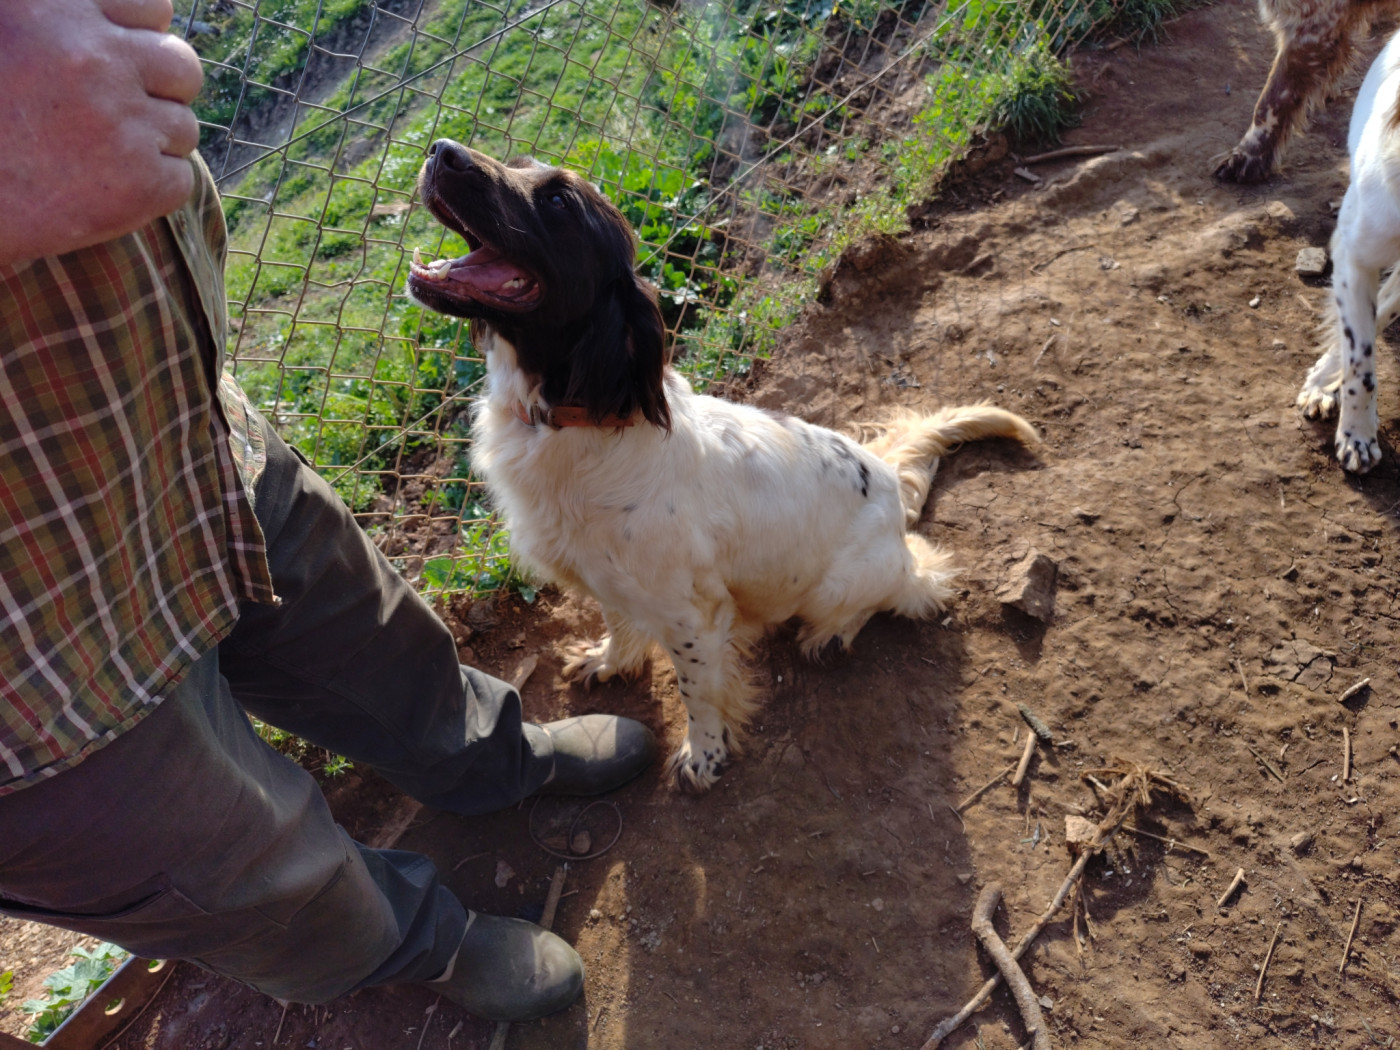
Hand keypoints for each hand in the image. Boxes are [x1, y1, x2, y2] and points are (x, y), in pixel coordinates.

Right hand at [0, 0, 203, 266]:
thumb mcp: (5, 30)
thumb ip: (68, 23)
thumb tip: (135, 28)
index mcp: (56, 6)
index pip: (153, 9)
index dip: (140, 41)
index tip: (119, 65)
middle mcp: (93, 54)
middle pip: (182, 67)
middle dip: (161, 93)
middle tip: (118, 117)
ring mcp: (121, 118)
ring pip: (183, 127)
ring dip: (151, 145)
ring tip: (93, 158)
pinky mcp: (139, 180)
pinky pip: (178, 179)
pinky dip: (149, 190)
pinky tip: (98, 191)